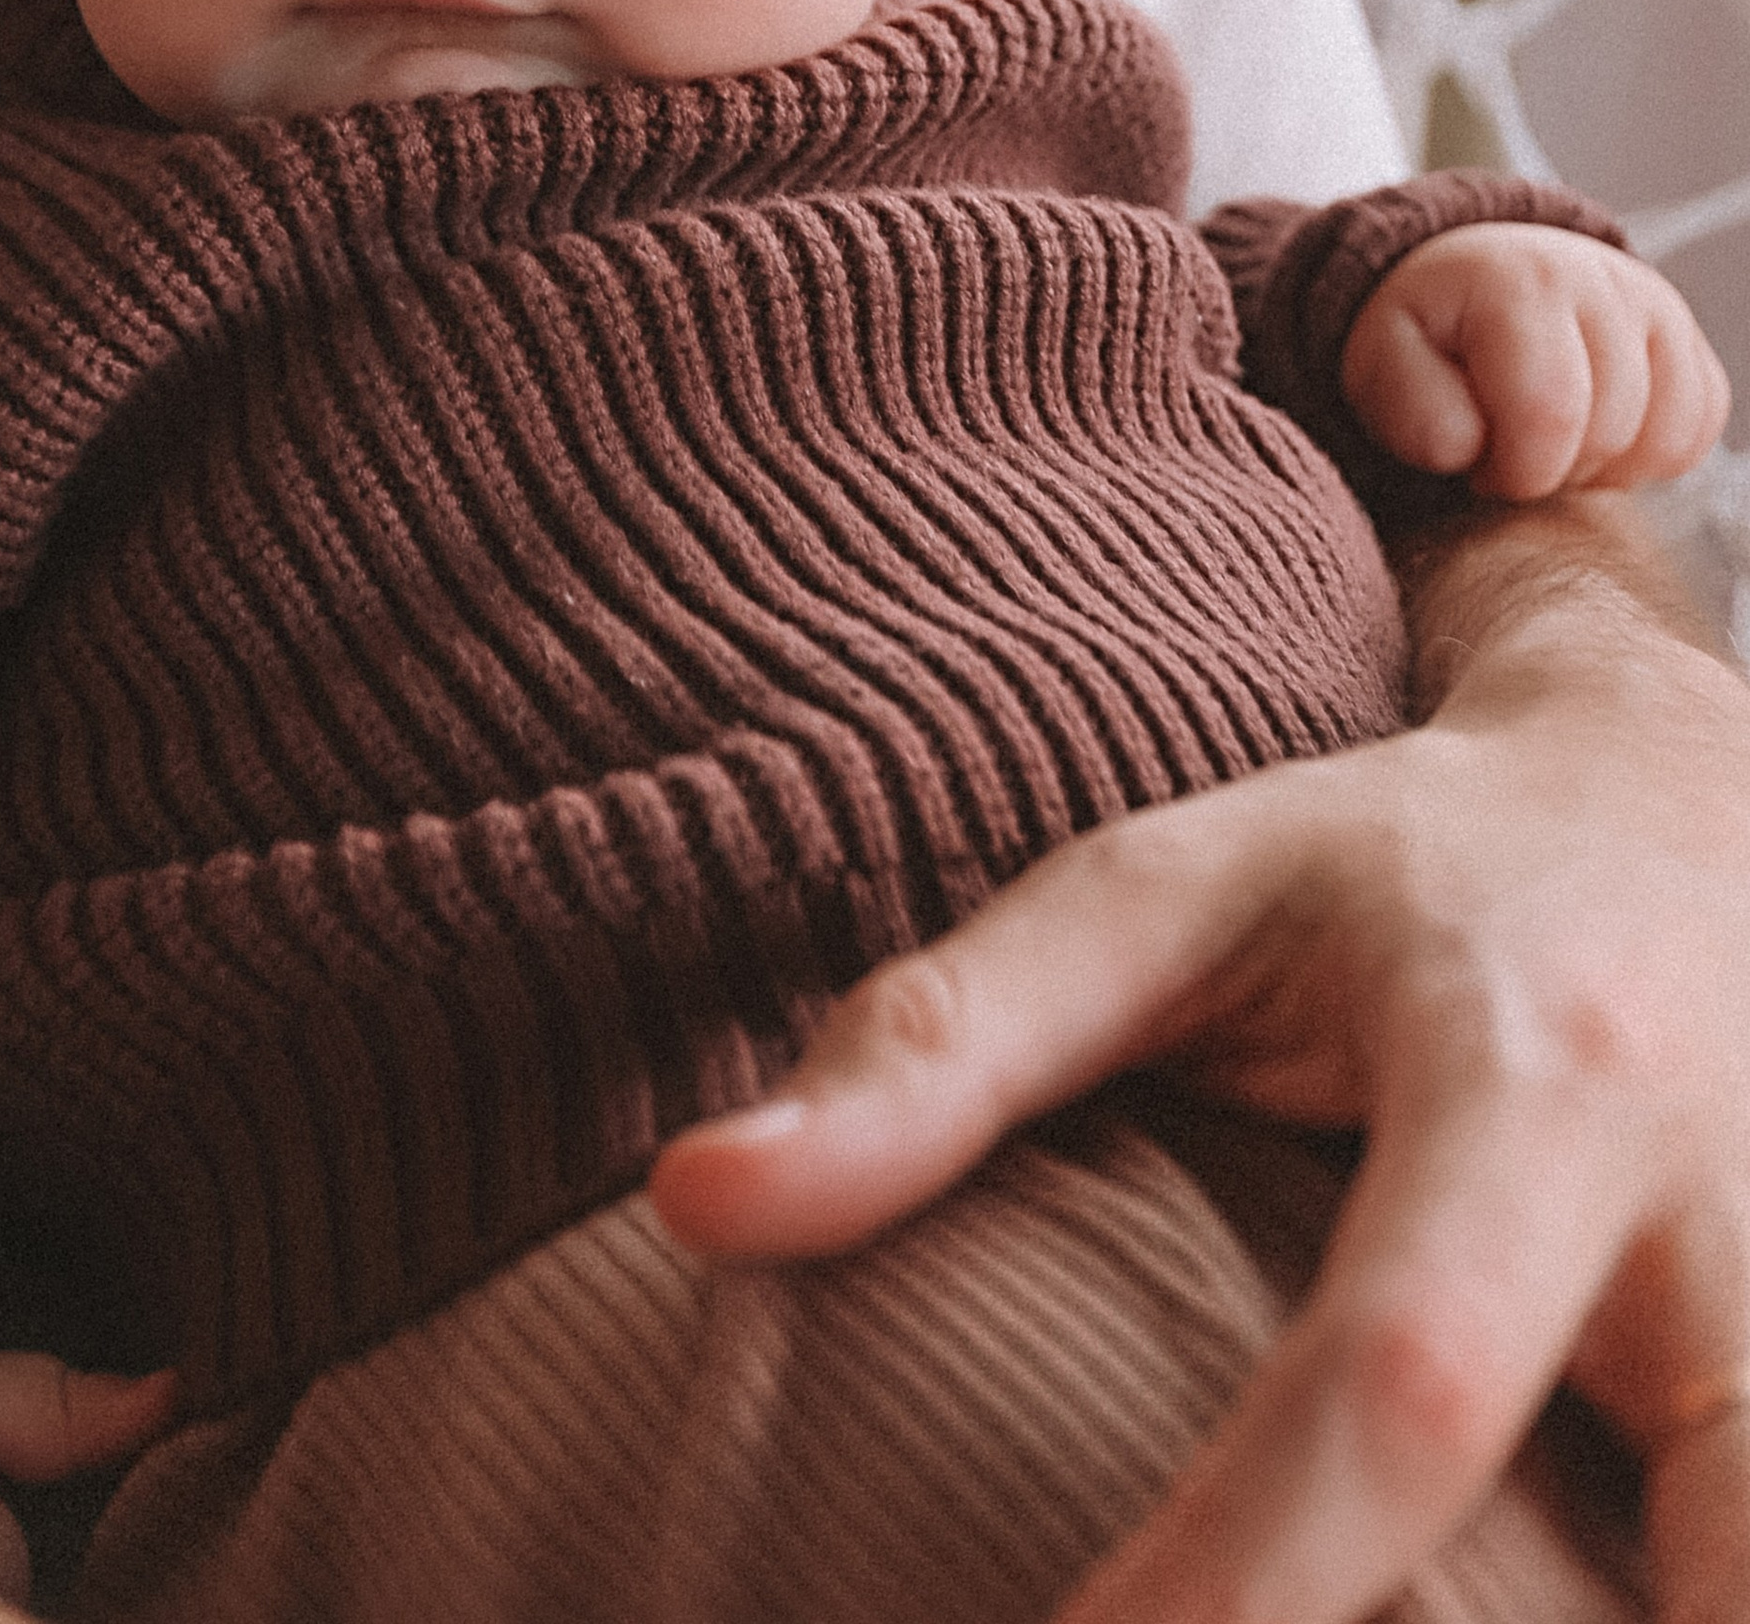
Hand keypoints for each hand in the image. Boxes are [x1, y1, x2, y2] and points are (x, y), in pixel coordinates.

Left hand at [646, 534, 1749, 1621]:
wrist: (1689, 790)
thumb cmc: (1386, 867)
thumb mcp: (1165, 892)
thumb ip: (942, 1043)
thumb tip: (687, 1204)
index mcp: (1532, 1072)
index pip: (1396, 1379)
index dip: (1236, 1581)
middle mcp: (1733, 1210)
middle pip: (1730, 1540)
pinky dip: (1703, 1607)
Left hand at [1344, 223, 1728, 498]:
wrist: (1475, 279)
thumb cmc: (1432, 333)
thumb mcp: (1385, 365)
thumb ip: (1410, 411)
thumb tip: (1469, 445)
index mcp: (1518, 281)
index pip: (1548, 414)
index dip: (1513, 469)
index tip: (1478, 462)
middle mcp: (1601, 280)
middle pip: (1610, 433)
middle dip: (1554, 470)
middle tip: (1509, 450)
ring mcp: (1655, 306)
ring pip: (1663, 439)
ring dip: (1600, 466)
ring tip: (1548, 440)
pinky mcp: (1688, 340)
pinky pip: (1696, 432)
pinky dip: (1648, 456)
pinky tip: (1593, 434)